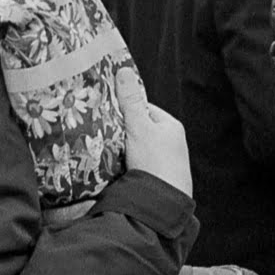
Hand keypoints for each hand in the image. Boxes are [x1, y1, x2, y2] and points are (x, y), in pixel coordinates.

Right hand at [116, 66, 192, 196]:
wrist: (161, 204)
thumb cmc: (154, 160)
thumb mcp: (139, 126)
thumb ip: (130, 100)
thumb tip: (124, 70)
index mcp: (171, 127)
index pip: (145, 109)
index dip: (125, 109)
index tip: (107, 111)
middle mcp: (172, 145)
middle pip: (140, 131)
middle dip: (122, 132)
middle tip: (102, 132)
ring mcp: (166, 165)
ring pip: (137, 150)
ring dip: (122, 151)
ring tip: (105, 151)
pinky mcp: (157, 182)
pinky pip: (137, 167)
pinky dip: (126, 167)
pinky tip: (115, 169)